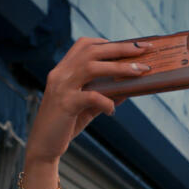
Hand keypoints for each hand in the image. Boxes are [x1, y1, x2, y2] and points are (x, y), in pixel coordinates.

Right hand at [25, 37, 152, 166]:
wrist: (43, 146)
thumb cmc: (65, 124)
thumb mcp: (88, 107)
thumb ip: (105, 95)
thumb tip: (129, 89)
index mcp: (64, 70)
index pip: (84, 45)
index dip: (108, 42)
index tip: (130, 44)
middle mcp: (60, 74)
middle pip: (92, 51)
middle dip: (121, 48)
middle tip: (144, 48)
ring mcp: (61, 87)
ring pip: (91, 68)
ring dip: (119, 68)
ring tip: (140, 71)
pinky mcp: (65, 104)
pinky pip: (91, 97)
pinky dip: (106, 101)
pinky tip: (112, 110)